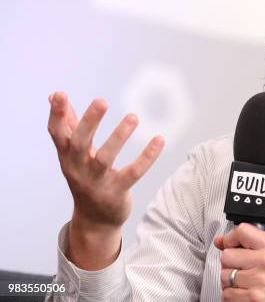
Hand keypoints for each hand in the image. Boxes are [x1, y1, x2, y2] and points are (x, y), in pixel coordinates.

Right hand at [47, 91, 163, 268]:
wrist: (94, 220)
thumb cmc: (84, 176)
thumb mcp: (73, 152)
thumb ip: (68, 124)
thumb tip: (54, 95)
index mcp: (67, 155)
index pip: (56, 133)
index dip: (56, 114)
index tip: (59, 94)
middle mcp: (78, 168)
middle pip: (79, 143)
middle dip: (89, 122)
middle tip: (102, 100)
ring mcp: (97, 181)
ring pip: (106, 158)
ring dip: (119, 136)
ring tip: (134, 116)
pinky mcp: (117, 191)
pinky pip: (133, 173)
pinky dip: (147, 157)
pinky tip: (159, 139)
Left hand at [214, 223, 264, 301]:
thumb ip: (256, 245)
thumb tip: (222, 241)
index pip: (243, 231)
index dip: (230, 238)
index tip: (227, 243)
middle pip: (227, 255)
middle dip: (230, 263)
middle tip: (241, 268)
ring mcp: (260, 281)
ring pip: (224, 275)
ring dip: (230, 281)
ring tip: (245, 282)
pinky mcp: (252, 298)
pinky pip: (227, 293)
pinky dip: (232, 295)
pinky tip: (244, 293)